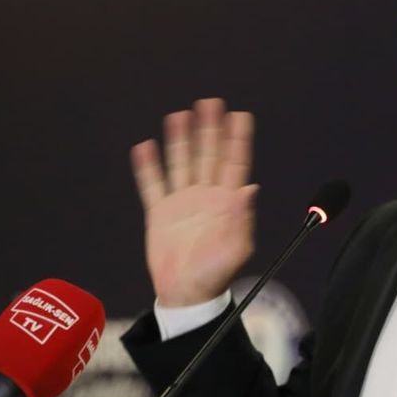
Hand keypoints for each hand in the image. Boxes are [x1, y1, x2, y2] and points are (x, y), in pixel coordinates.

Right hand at [131, 98, 256, 306]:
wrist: (188, 293)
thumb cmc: (216, 274)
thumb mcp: (237, 248)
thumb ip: (243, 218)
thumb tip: (251, 190)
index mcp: (227, 203)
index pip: (234, 163)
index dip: (237, 139)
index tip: (241, 115)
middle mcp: (205, 197)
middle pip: (207, 155)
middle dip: (210, 129)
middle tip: (211, 103)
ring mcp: (182, 203)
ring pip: (181, 163)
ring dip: (181, 140)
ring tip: (180, 115)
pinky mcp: (160, 213)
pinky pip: (152, 185)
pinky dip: (148, 167)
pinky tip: (145, 147)